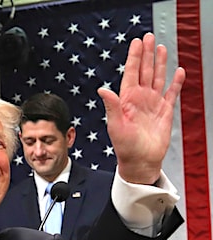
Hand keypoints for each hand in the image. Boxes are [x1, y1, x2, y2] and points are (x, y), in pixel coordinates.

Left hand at [98, 33, 185, 184]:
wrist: (140, 161)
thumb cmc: (125, 147)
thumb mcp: (115, 125)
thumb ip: (112, 106)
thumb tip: (102, 89)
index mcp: (126, 100)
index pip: (131, 73)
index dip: (134, 58)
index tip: (137, 43)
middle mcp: (139, 99)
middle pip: (145, 71)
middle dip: (147, 55)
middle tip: (149, 38)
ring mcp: (152, 104)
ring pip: (157, 78)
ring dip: (160, 64)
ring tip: (162, 48)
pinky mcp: (165, 112)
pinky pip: (171, 93)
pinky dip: (176, 82)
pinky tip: (178, 71)